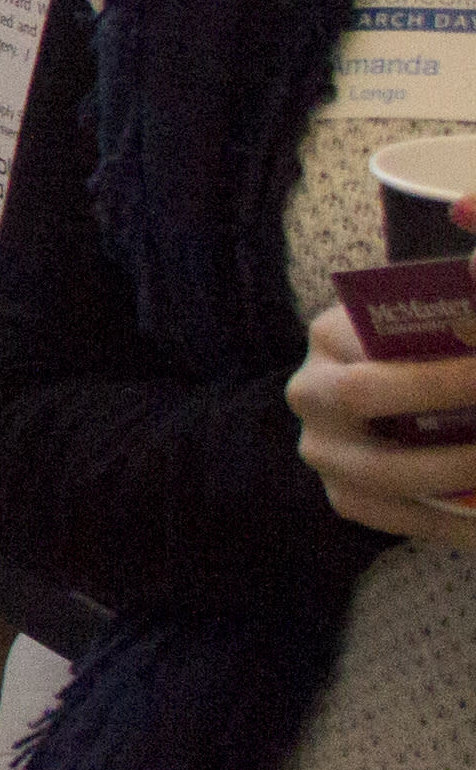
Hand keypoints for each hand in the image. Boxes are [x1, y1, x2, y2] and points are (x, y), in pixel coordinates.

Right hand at [291, 298, 475, 547]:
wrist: (399, 395)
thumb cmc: (431, 349)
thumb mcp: (435, 312)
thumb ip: (462, 291)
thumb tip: (475, 248)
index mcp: (330, 334)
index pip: (375, 337)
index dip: (444, 356)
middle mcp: (309, 391)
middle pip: (363, 396)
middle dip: (444, 396)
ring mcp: (322, 451)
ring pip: (385, 472)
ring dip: (457, 469)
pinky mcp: (345, 497)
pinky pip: (397, 518)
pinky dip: (452, 522)